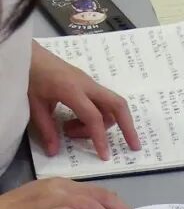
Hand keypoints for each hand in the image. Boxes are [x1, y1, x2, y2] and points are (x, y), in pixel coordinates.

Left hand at [28, 42, 140, 159]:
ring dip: (100, 124)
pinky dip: (98, 116)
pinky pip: (102, 102)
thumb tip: (54, 152)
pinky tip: (77, 121)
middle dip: (129, 127)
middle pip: (118, 105)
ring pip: (110, 106)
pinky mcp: (87, 83)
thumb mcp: (34, 105)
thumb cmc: (28, 76)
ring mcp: (89, 82)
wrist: (26, 52)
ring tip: (73, 131)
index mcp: (72, 90)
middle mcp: (87, 85)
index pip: (93, 117)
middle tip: (133, 146)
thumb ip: (47, 129)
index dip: (100, 138)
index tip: (104, 156)